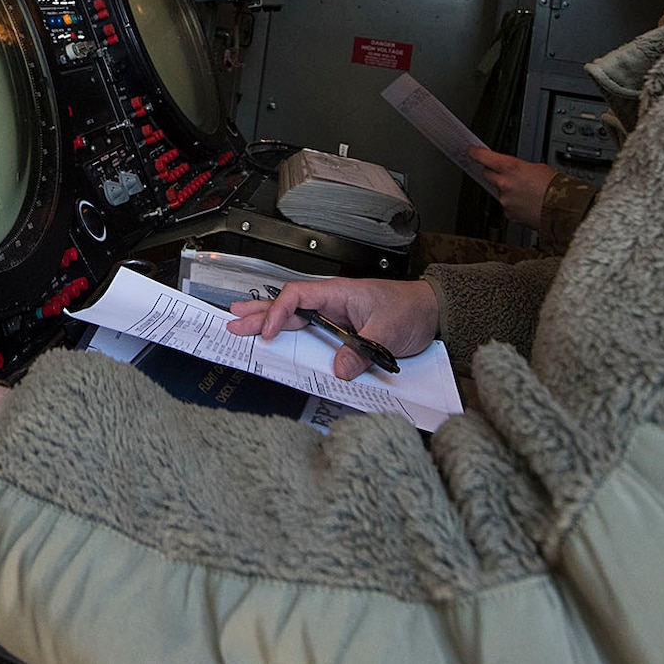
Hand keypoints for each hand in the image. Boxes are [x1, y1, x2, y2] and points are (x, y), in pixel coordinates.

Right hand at [226, 276, 438, 379]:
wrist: (431, 312)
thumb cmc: (410, 310)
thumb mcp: (388, 331)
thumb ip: (362, 350)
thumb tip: (339, 370)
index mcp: (339, 293)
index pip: (298, 297)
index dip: (278, 313)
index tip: (267, 333)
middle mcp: (332, 302)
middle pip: (288, 305)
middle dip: (259, 313)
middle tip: (233, 322)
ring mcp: (334, 314)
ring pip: (294, 316)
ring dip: (267, 320)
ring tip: (240, 322)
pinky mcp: (340, 328)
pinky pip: (310, 329)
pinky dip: (288, 331)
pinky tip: (275, 335)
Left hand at [465, 147, 556, 227]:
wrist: (563, 209)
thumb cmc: (555, 187)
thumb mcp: (538, 168)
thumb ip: (520, 168)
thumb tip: (514, 171)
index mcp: (511, 168)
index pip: (485, 157)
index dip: (476, 153)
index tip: (471, 151)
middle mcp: (504, 184)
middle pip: (487, 174)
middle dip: (494, 173)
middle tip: (506, 173)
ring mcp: (505, 200)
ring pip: (500, 192)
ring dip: (509, 191)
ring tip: (528, 192)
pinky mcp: (509, 213)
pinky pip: (508, 205)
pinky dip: (515, 204)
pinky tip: (528, 203)